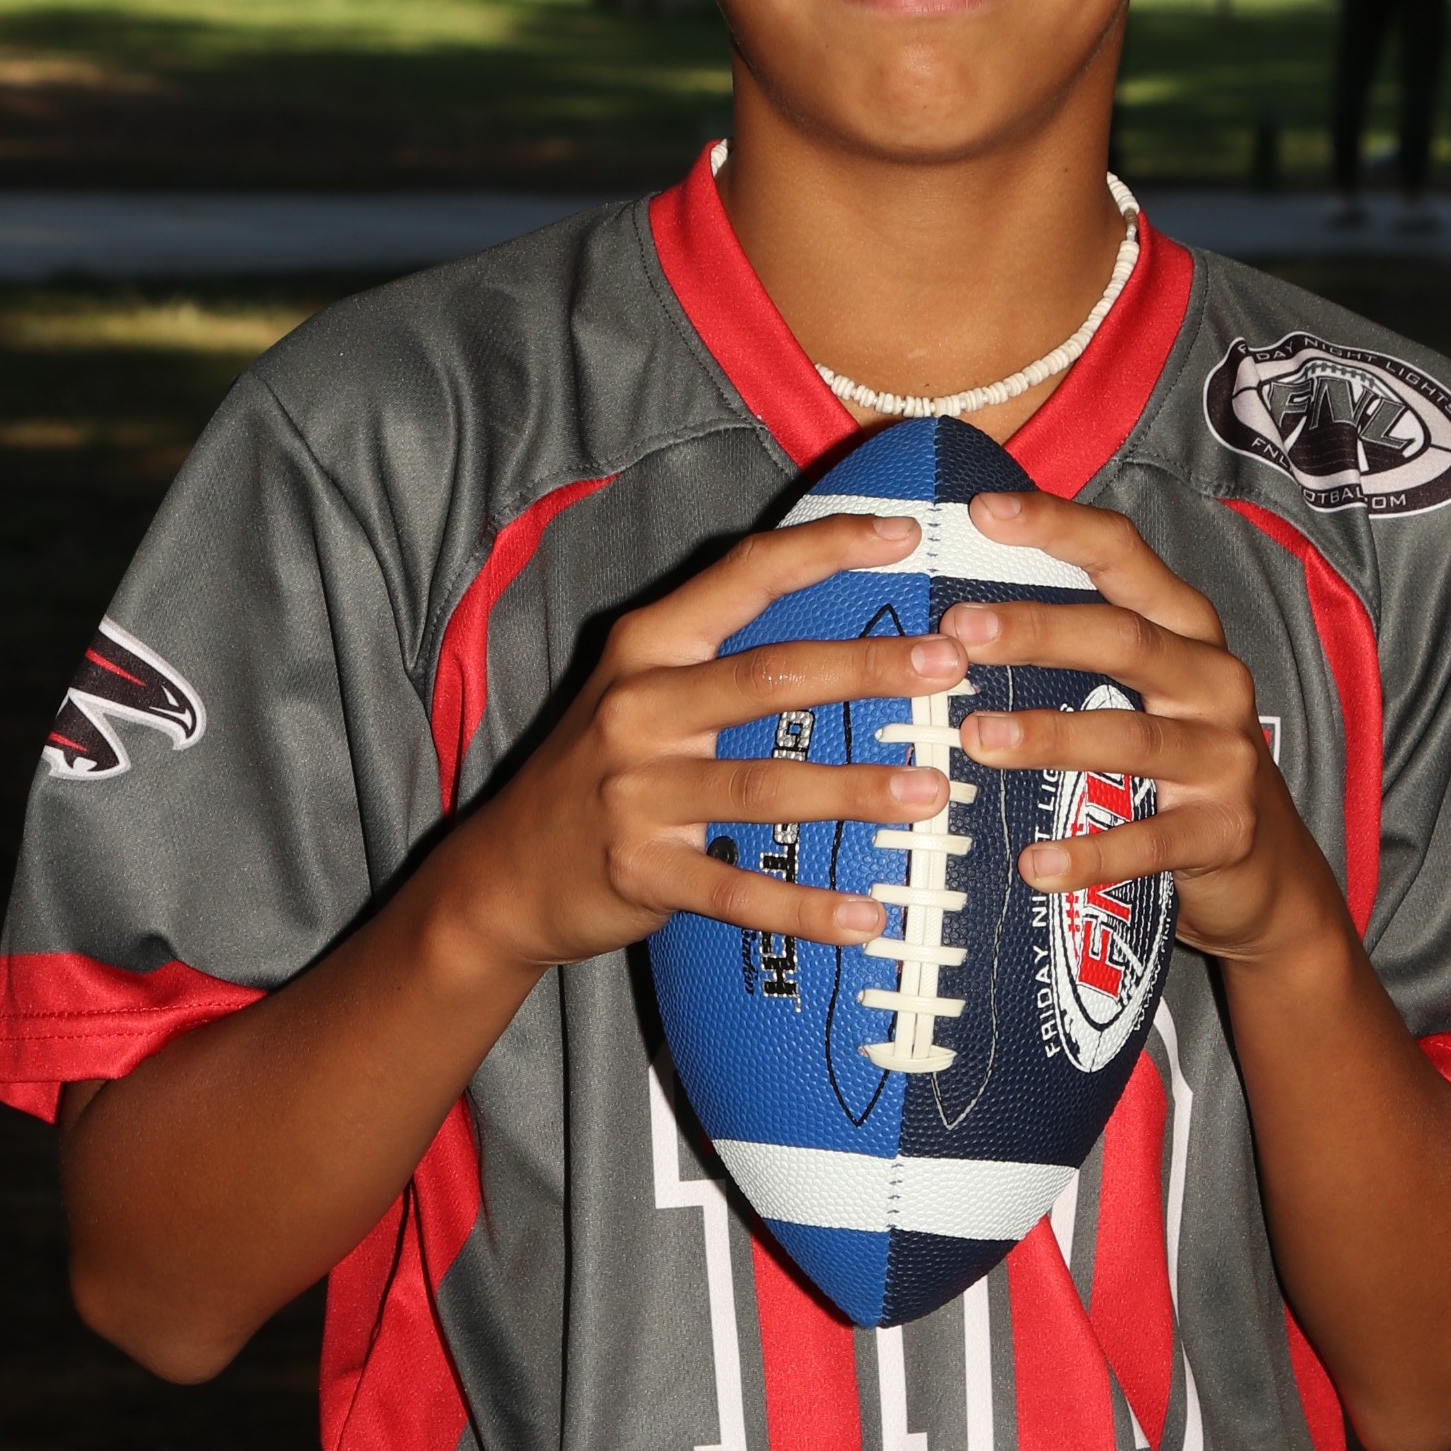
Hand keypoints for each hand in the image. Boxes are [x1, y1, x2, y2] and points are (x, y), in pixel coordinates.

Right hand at [433, 512, 959, 978]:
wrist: (501, 874)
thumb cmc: (598, 768)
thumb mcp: (640, 690)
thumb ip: (722, 653)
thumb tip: (847, 624)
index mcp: (647, 647)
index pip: (744, 576)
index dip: (826, 548)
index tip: (905, 534)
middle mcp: (640, 709)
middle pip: (769, 677)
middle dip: (867, 668)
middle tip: (949, 665)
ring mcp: (637, 793)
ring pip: (763, 786)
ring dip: (853, 790)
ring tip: (929, 792)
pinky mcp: (640, 871)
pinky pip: (736, 890)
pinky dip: (803, 907)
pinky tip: (864, 916)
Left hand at [946, 491, 1343, 972]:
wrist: (1268, 868)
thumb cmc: (1179, 758)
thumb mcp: (1147, 689)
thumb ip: (1082, 643)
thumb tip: (960, 608)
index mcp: (1186, 630)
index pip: (1124, 557)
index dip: (1057, 528)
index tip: (982, 512)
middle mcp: (1213, 681)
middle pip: (1125, 640)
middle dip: (1039, 630)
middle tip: (959, 632)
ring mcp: (1224, 757)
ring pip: (1132, 738)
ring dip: (1050, 736)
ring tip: (975, 742)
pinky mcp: (1224, 831)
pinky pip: (1151, 841)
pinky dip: (1090, 853)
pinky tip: (1034, 864)